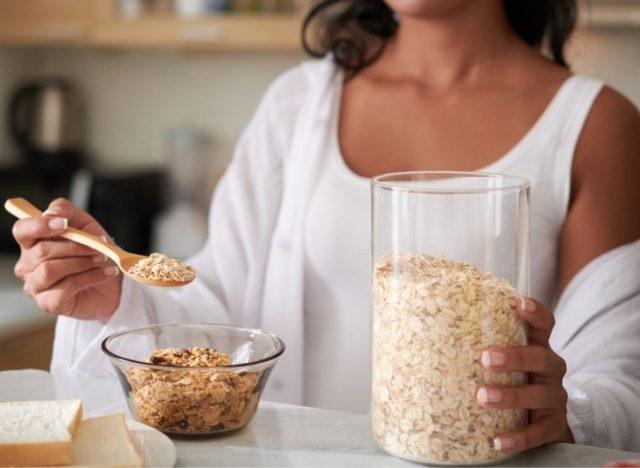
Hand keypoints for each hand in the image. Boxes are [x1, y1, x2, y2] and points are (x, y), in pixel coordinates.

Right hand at [12, 198, 121, 322]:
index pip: (22, 230)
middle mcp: (28, 265)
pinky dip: (91, 277)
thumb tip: (52, 212)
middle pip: (42, 251)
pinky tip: (106, 273)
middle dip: (75, 246)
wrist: (112, 283)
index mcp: (32, 243)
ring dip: (82, 262)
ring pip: (50, 270)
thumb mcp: (85, 226)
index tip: (64, 224)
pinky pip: (66, 288)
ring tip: (103, 259)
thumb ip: (67, 212)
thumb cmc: (94, 252)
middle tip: (99, 246)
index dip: (40, 225)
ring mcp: (36, 286)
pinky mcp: (48, 304)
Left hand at [476, 297, 572, 451]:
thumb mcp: (503, 360)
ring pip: (539, 394)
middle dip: (514, 357)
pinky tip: (496, 440)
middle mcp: (550, 369)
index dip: (534, 312)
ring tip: (482, 397)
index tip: (517, 303)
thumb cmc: (514, 379)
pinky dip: (518, 437)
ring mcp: (554, 397)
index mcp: (537, 347)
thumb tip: (423, 332)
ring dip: (510, 395)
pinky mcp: (554, 425)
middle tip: (485, 359)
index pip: (543, 324)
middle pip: (541, 357)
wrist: (541, 420)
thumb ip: (479, 344)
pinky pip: (538, 432)